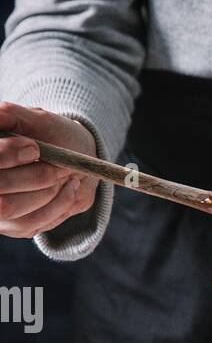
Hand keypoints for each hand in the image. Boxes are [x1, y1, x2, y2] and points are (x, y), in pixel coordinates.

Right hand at [0, 100, 97, 237]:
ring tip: (65, 175)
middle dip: (32, 176)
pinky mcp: (13, 227)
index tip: (34, 148)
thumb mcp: (35, 119)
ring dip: (45, 191)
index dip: (6, 154)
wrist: (73, 162)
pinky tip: (69, 188)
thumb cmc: (51, 135)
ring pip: (10, 208)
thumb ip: (11, 115)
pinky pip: (31, 222)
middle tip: (58, 167)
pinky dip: (57, 204)